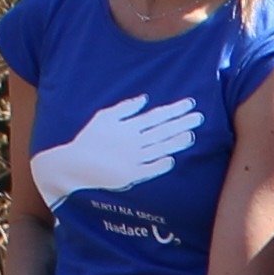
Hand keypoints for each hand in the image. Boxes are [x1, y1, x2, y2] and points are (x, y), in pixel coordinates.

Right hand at [29, 92, 203, 211]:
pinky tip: (172, 159)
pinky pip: (149, 170)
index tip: (191, 104)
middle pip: (163, 131)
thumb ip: (125, 108)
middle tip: (200, 117)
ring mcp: (132, 159)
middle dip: (182, 123)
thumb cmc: (89, 139)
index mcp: (128, 126)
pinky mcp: (130, 176)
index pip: (157, 116)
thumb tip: (145, 99)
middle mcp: (132, 142)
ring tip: (191, 134)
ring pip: (159, 149)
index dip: (175, 110)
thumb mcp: (104, 117)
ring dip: (176, 142)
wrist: (73, 165)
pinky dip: (160, 164)